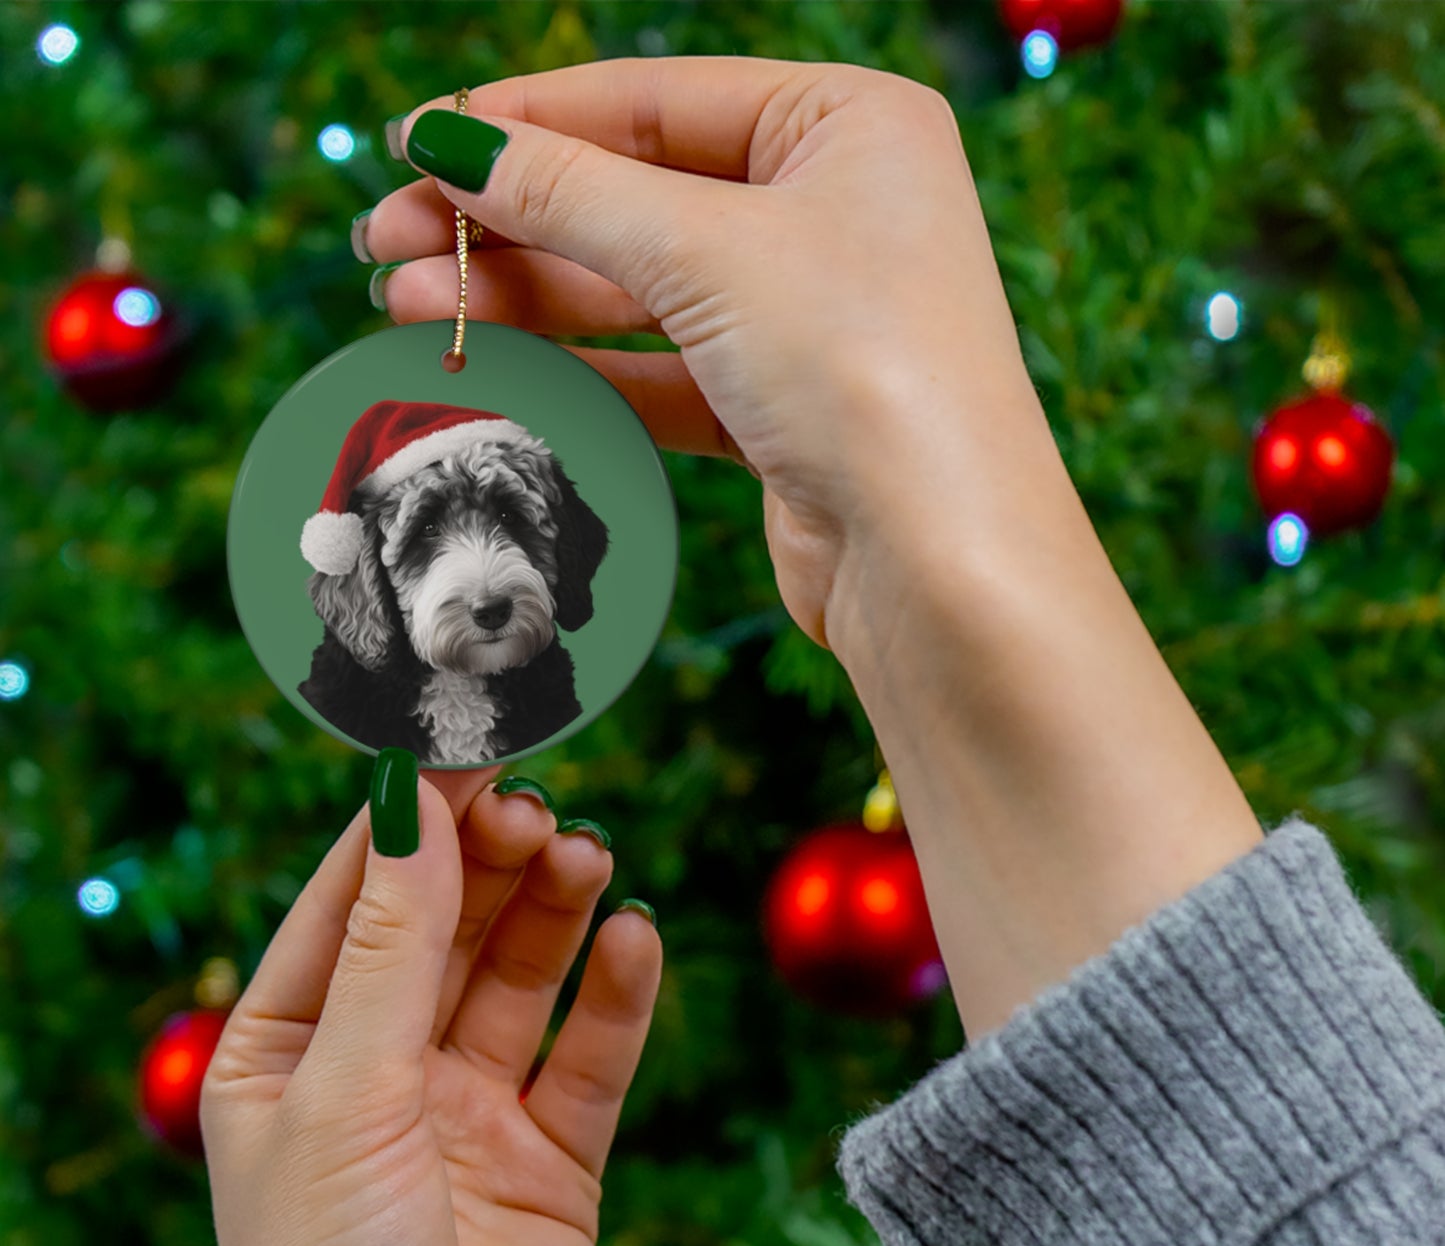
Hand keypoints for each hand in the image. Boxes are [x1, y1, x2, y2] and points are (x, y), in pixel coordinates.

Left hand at [201, 764, 661, 1245]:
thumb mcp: (346, 1095)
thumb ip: (391, 947)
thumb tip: (412, 802)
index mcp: (290, 1052)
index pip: (353, 900)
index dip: (409, 821)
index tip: (465, 745)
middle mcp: (380, 1072)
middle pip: (447, 927)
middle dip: (490, 862)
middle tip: (539, 808)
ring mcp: (469, 1113)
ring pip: (522, 977)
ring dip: (555, 911)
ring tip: (588, 857)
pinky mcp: (552, 1159)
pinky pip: (591, 1055)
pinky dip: (617, 995)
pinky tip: (635, 940)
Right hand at [363, 56, 1054, 654]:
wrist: (937, 562)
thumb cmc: (863, 370)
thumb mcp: (707, 251)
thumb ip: (571, 193)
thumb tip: (449, 141)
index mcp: (848, 125)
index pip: (654, 100)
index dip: (525, 121)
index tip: (414, 143)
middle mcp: (833, 210)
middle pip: (635, 195)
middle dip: (507, 220)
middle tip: (385, 242)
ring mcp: (807, 315)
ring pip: (638, 289)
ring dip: (525, 297)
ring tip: (406, 306)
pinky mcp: (780, 409)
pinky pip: (659, 370)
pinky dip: (578, 369)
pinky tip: (492, 364)